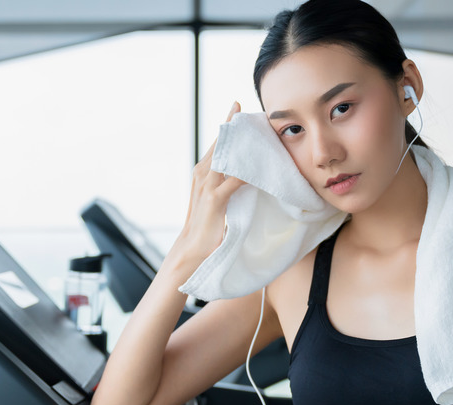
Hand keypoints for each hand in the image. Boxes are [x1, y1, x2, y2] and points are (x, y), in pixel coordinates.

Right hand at [170, 101, 244, 270]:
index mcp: (201, 172)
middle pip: (221, 143)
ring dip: (243, 143)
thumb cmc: (206, 226)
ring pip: (227, 156)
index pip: (217, 143)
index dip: (227, 125)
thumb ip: (226, 184)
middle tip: (248, 108)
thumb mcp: (216, 199)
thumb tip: (246, 174)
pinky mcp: (215, 199)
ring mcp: (206, 186)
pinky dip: (248, 172)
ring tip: (258, 128)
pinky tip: (260, 166)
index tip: (238, 107)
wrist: (191, 250)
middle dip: (233, 125)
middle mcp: (201, 174)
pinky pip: (235, 180)